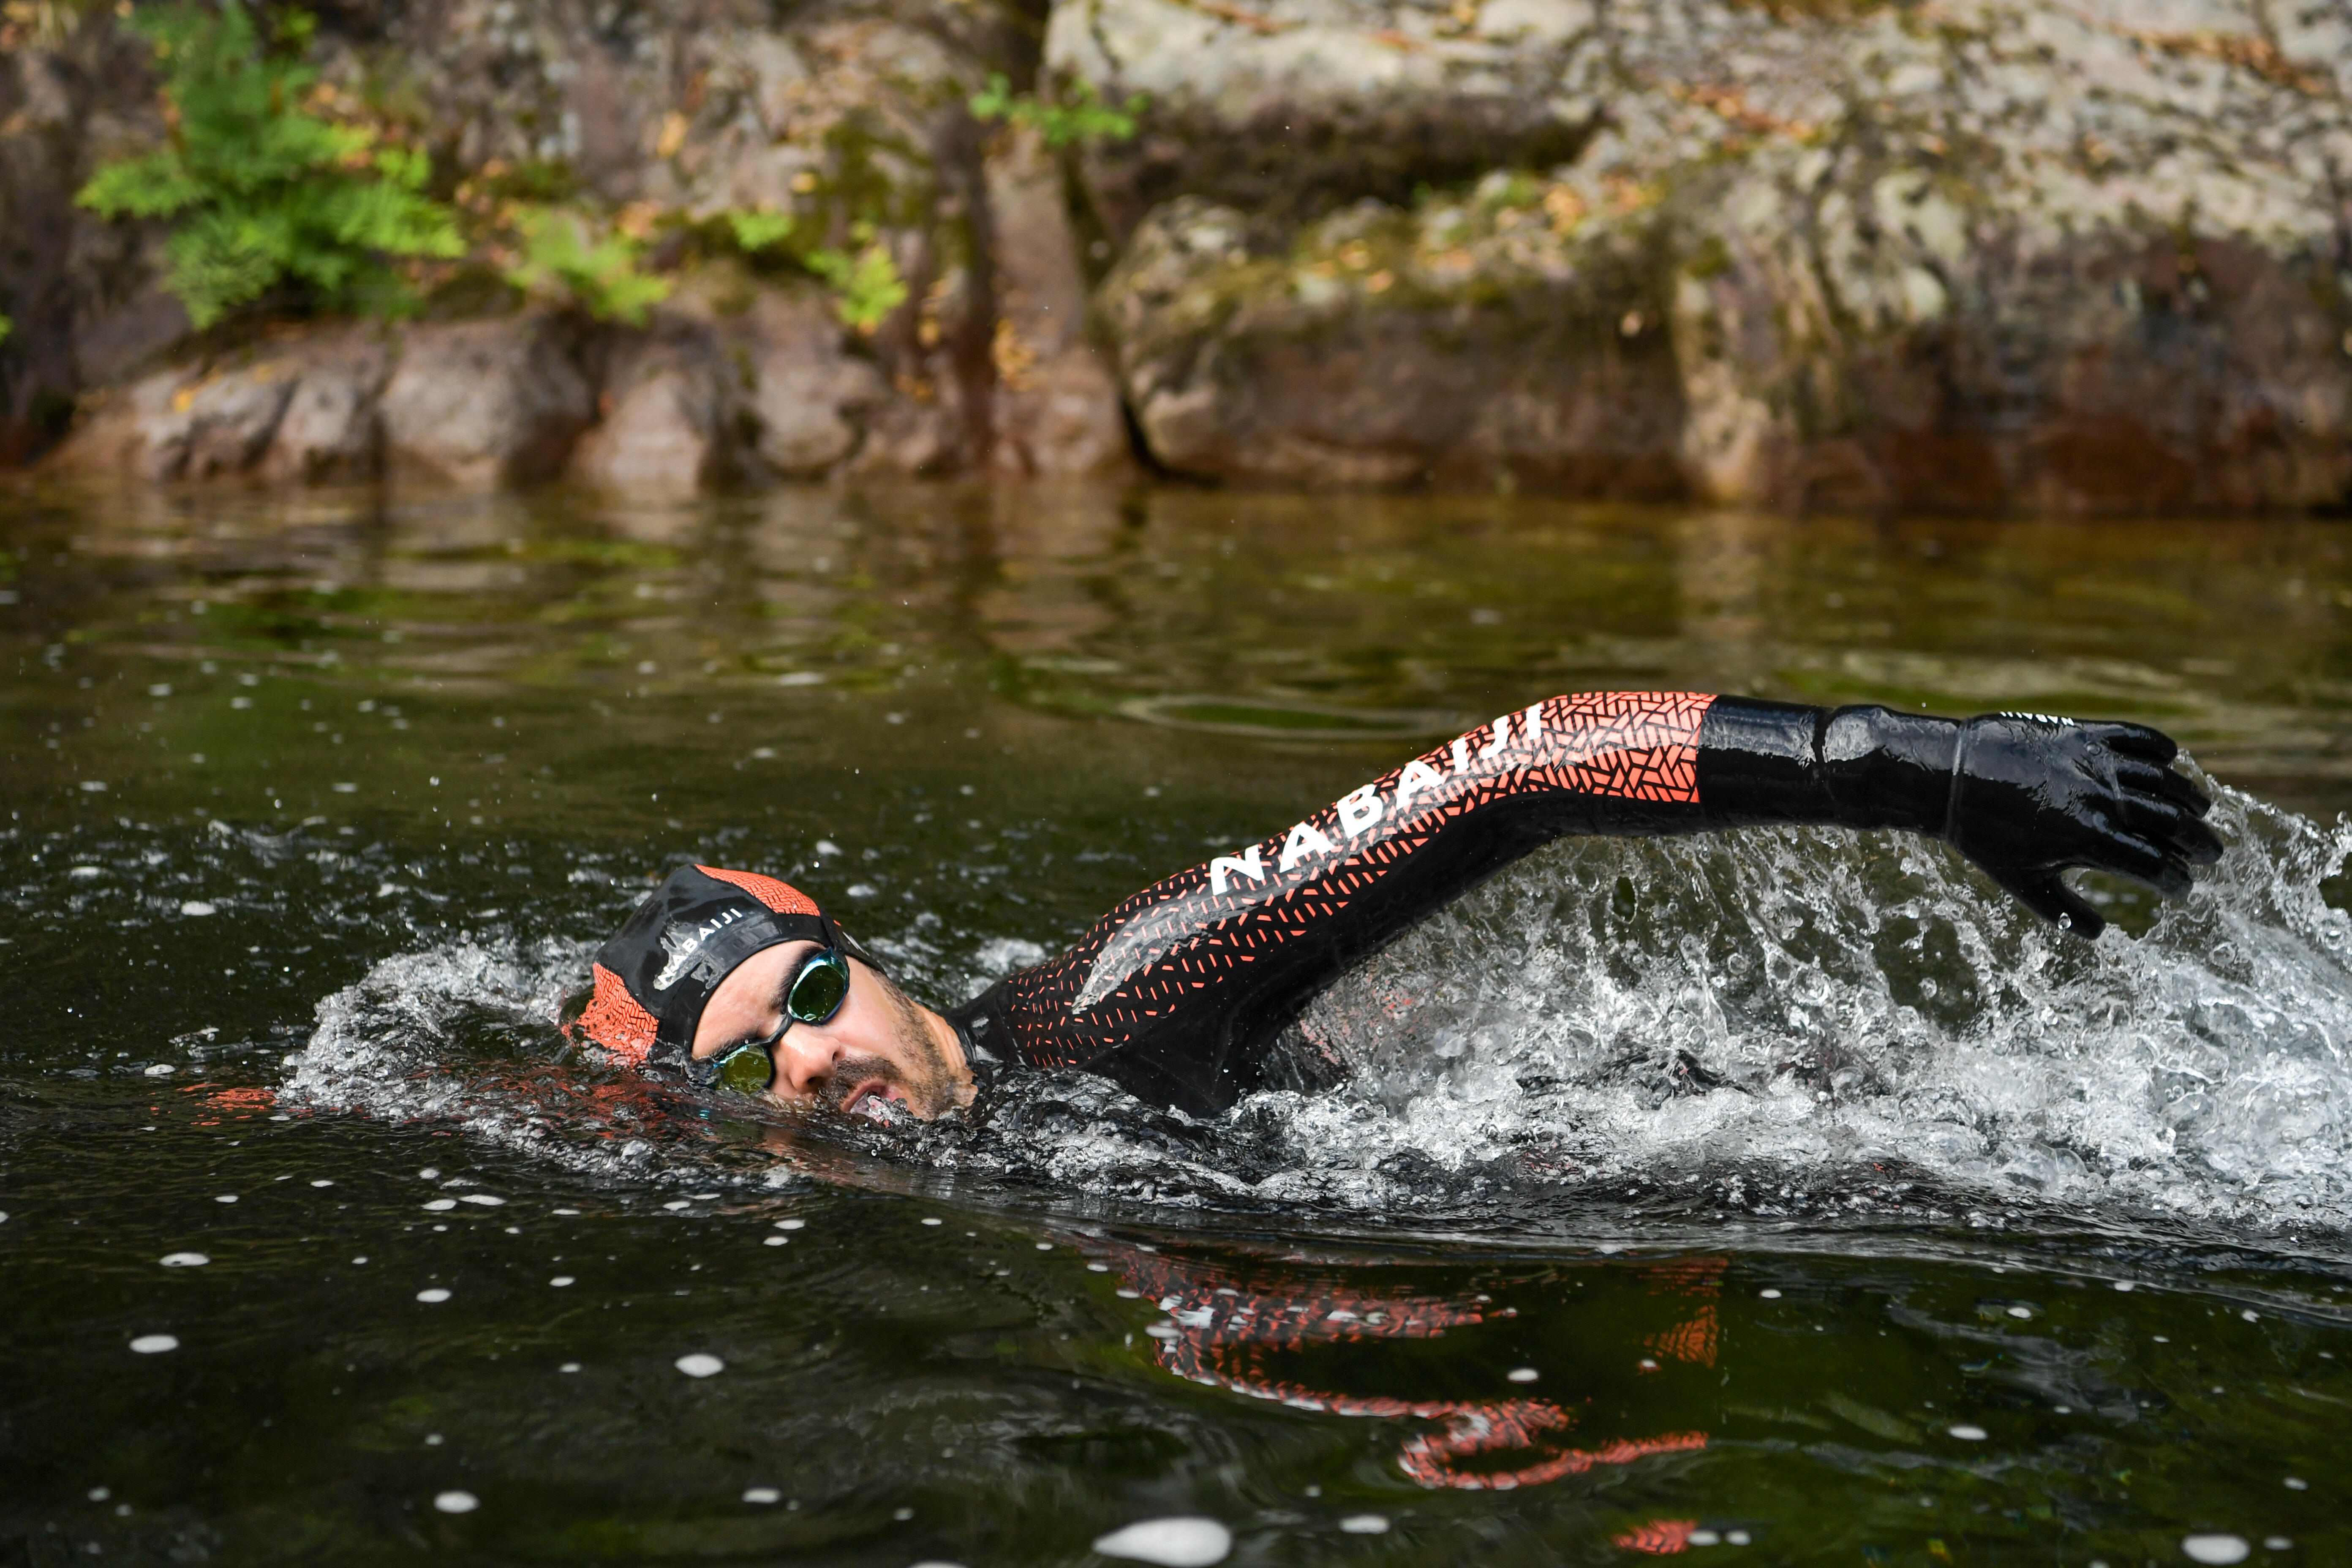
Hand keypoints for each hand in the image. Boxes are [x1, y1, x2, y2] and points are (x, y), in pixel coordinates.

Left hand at [1945, 714, 2223, 937]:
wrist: (1949, 778)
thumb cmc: (1984, 836)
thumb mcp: (2022, 882)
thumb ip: (2064, 911)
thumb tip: (2098, 935)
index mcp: (2087, 840)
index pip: (2154, 864)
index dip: (2176, 880)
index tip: (2182, 888)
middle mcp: (2099, 799)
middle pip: (2172, 821)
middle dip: (2198, 841)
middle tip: (2210, 854)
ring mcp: (2093, 763)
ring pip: (2163, 778)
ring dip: (2189, 797)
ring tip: (2199, 811)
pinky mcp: (2082, 734)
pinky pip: (2135, 737)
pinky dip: (2159, 748)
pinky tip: (2170, 761)